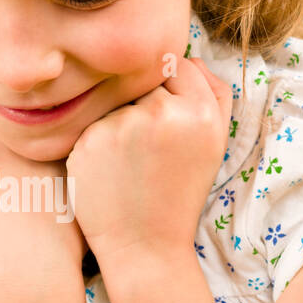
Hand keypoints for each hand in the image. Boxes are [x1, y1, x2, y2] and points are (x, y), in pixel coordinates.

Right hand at [0, 121, 86, 279]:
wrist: (28, 262)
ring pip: (49, 143)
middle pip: (20, 129)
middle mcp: (21, 137)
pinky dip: (70, 177)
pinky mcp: (80, 170)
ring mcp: (54, 150)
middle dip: (18, 146)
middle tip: (14, 178)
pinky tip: (61, 202)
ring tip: (38, 192)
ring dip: (45, 158)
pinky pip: (76, 164)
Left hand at [64, 55, 232, 261]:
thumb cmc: (179, 193)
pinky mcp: (88, 140)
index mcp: (201, 113)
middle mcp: (162, 113)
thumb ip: (213, 94)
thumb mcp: (214, 144)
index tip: (168, 124)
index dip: (172, 93)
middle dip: (144, 107)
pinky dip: (96, 142)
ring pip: (115, 101)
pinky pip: (91, 122)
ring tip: (129, 165)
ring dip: (118, 123)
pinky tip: (108, 171)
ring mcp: (121, 125)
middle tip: (149, 152)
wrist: (144, 246)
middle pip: (144, 83)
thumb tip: (191, 56)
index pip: (179, 66)